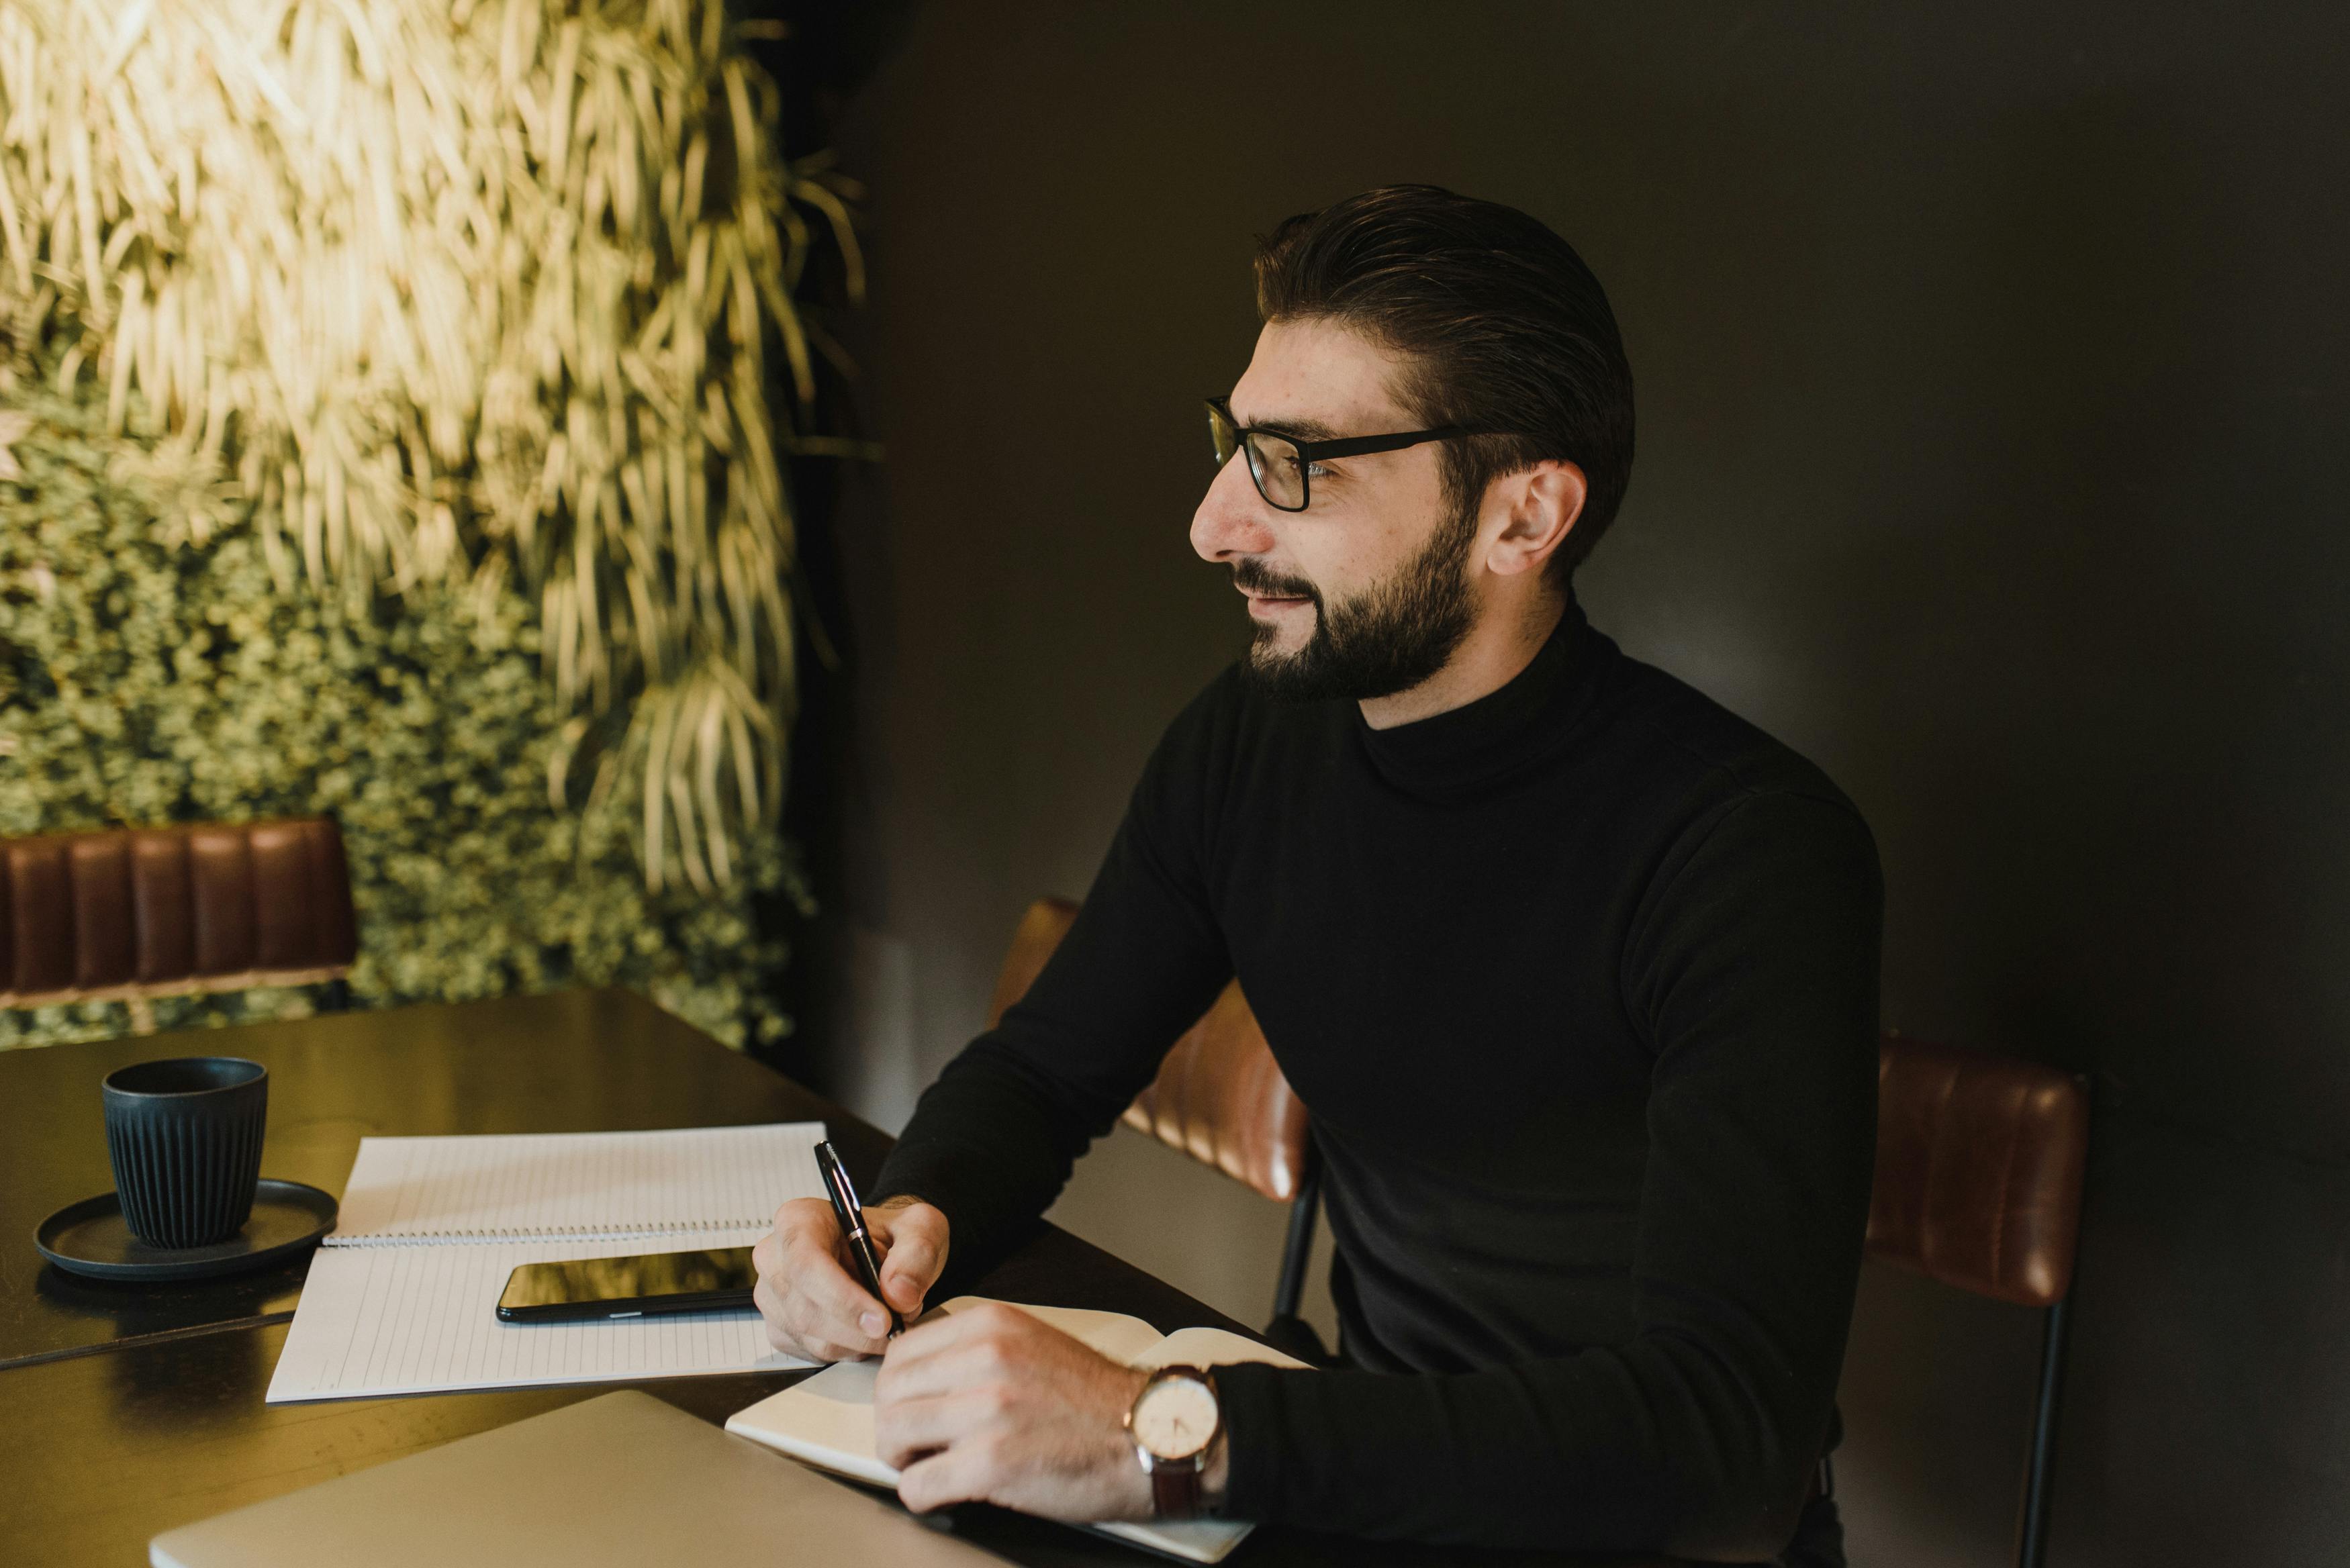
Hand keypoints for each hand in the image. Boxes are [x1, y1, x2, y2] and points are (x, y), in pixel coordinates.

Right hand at [751, 1193, 949, 1361]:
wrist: (883, 1253)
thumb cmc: (893, 1236)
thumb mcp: (920, 1228)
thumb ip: (916, 1254)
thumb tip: (899, 1294)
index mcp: (799, 1220)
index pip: (805, 1264)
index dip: (843, 1298)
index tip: (883, 1319)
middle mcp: (775, 1257)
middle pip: (806, 1310)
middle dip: (859, 1329)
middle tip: (899, 1325)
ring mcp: (772, 1297)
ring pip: (813, 1339)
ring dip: (860, 1341)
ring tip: (887, 1316)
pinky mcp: (780, 1328)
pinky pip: (815, 1354)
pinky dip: (850, 1349)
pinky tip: (865, 1328)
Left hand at [873, 1301, 1162, 1518]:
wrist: (1150, 1437)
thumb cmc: (1097, 1402)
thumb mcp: (1033, 1346)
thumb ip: (978, 1352)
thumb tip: (927, 1378)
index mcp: (992, 1326)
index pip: (902, 1352)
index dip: (899, 1388)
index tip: (912, 1407)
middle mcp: (984, 1360)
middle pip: (889, 1393)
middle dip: (894, 1425)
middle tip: (915, 1445)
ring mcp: (985, 1412)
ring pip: (893, 1434)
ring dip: (903, 1459)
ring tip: (929, 1466)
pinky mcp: (990, 1464)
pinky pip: (917, 1485)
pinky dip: (922, 1494)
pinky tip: (947, 1491)